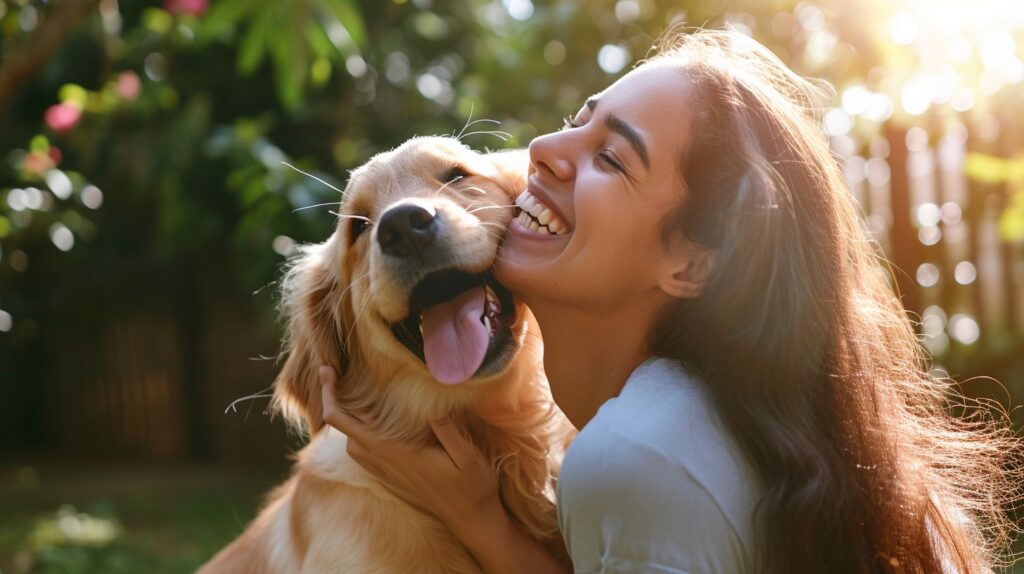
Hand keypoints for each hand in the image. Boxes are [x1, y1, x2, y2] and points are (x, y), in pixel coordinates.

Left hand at [318, 365, 504, 533]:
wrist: (471, 519)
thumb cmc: (472, 487)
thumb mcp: (468, 457)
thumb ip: (448, 432)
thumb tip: (431, 407)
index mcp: (395, 453)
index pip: (346, 423)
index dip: (330, 394)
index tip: (327, 369)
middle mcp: (385, 463)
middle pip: (343, 432)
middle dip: (334, 401)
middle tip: (337, 372)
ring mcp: (387, 473)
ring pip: (352, 444)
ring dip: (348, 420)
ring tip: (355, 394)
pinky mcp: (393, 478)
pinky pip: (365, 454)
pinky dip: (360, 434)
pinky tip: (375, 422)